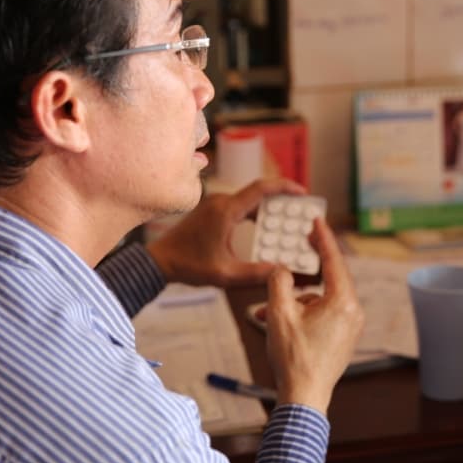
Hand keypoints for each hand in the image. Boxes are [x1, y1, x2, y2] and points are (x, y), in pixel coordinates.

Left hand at [145, 177, 305, 288]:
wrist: (160, 261)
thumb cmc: (189, 266)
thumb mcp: (226, 274)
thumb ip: (256, 273)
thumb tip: (282, 271)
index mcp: (226, 211)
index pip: (261, 189)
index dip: (284, 187)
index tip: (302, 192)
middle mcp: (221, 201)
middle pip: (259, 192)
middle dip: (282, 199)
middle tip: (301, 209)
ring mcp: (216, 204)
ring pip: (250, 199)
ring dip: (269, 207)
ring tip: (288, 218)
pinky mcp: (213, 210)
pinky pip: (240, 205)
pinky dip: (256, 212)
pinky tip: (266, 226)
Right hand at [263, 217, 363, 414]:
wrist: (304, 398)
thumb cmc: (294, 358)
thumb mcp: (279, 313)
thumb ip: (280, 282)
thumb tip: (283, 271)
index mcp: (343, 302)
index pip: (334, 260)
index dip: (323, 238)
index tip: (317, 221)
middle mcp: (353, 312)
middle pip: (331, 277)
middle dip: (310, 265)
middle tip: (304, 242)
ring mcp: (350, 327)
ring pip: (322, 299)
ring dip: (296, 299)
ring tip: (267, 308)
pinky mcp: (342, 339)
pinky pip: (324, 315)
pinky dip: (302, 313)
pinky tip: (279, 321)